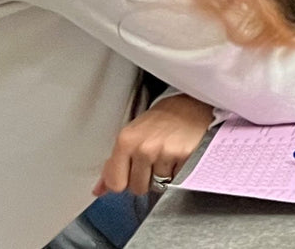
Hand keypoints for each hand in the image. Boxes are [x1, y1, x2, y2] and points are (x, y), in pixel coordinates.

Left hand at [94, 94, 213, 196]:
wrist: (195, 104)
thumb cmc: (163, 119)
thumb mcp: (134, 135)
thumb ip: (115, 164)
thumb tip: (99, 190)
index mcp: (126, 141)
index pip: (116, 183)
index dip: (124, 181)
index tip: (132, 171)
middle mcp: (144, 147)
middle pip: (137, 188)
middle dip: (147, 179)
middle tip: (156, 159)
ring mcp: (165, 152)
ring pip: (158, 186)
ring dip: (164, 176)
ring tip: (170, 156)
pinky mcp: (185, 157)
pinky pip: (177, 180)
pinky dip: (179, 173)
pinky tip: (182, 157)